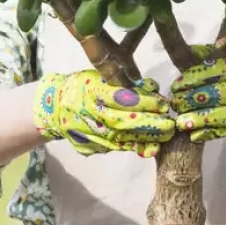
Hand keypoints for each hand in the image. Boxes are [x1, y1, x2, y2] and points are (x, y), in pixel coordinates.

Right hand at [33, 71, 175, 156]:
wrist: (55, 107)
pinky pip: (117, 147)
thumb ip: (124, 82)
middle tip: (170, 124)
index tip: (163, 104)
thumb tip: (152, 87)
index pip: (123, 98)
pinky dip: (135, 147)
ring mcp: (90, 131)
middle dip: (150, 123)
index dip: (145, 102)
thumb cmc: (83, 86)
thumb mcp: (99, 76)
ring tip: (165, 136)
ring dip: (147, 138)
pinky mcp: (92, 144)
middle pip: (125, 120)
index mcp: (92, 90)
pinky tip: (151, 147)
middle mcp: (91, 112)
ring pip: (122, 137)